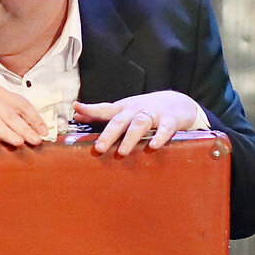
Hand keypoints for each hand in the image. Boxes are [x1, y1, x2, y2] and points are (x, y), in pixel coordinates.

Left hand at [73, 91, 202, 154]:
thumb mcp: (123, 110)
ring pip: (139, 124)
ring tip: (122, 152)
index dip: (90, 108)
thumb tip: (76, 116)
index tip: (76, 107)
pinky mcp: (171, 120)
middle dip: (109, 134)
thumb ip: (101, 114)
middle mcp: (136, 110)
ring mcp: (153, 114)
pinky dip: (159, 137)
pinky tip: (153, 146)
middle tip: (99, 148)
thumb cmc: (144, 109)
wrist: (178, 102)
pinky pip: (165, 129)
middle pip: (120, 120)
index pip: (104, 108)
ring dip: (130, 138)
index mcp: (123, 109)